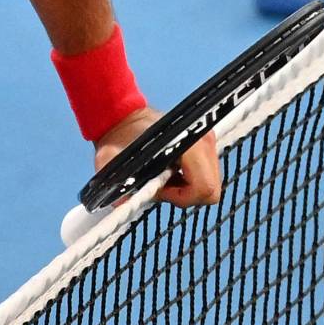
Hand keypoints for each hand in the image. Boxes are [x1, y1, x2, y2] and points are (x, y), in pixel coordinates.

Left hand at [92, 107, 221, 207]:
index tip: (159, 189)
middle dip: (186, 195)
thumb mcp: (112, 163)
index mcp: (188, 144)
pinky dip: (190, 180)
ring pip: (210, 184)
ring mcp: (208, 142)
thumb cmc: (120, 138)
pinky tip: (171, 173)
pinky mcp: (206, 145)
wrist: (126, 118)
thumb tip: (125, 206)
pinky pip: (207, 175)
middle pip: (211, 190)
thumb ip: (119, 186)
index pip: (205, 188)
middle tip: (161, 186)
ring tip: (164, 178)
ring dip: (188, 188)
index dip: (181, 197)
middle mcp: (204, 141)